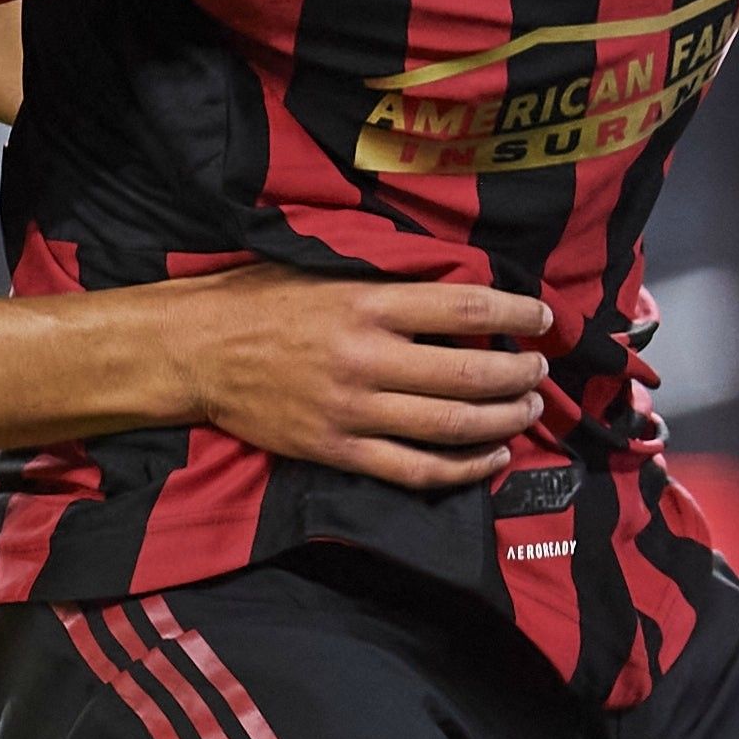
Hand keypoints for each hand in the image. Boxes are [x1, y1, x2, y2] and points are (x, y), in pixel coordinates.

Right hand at [148, 267, 554, 489]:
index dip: (515, 313)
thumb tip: (453, 284)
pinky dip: (462, 469)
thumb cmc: (259, 300)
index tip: (544, 317)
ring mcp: (352, 410)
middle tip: (541, 372)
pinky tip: (492, 458)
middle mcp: (366, 358)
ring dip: (501, 420)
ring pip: (449, 425)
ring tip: (526, 410)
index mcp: (366, 302)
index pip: (464, 307)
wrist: (195, 351)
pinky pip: (413, 469)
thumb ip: (385, 281)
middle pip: (468, 373)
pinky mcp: (337, 450)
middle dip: (517, 375)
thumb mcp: (323, 269)